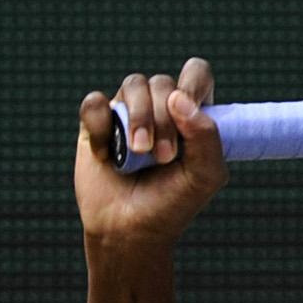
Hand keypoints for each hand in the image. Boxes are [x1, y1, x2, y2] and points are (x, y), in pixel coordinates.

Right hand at [75, 58, 225, 252]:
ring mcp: (128, 112)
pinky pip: (95, 102)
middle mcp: (160, 108)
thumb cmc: (172, 204)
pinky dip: (101, 128)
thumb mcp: (204, 177)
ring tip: (139, 154)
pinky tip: (107, 156)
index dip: (193, 83)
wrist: (130, 229)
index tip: (189, 109)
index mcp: (191, 116)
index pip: (196, 74)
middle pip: (162, 83)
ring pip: (132, 85)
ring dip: (138, 119)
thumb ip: (207, 138)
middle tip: (164, 157)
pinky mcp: (98, 121)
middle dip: (164, 119)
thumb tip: (179, 98)